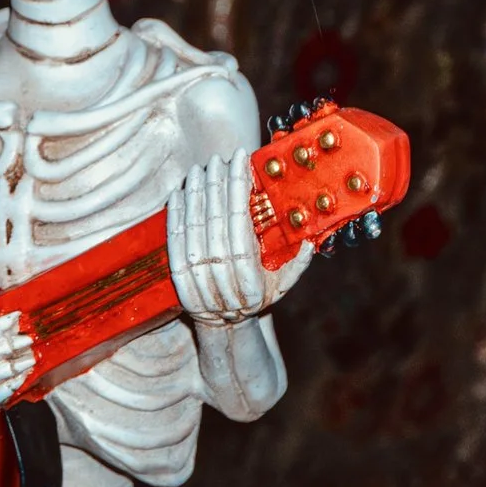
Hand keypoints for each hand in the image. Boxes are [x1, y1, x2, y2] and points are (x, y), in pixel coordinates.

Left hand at [167, 149, 313, 326]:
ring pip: (194, 229)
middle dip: (216, 186)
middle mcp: (223, 278)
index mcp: (251, 278)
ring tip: (198, 169)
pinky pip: (174, 241)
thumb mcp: (282, 286)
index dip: (238, 190)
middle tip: (217, 159)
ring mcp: (198, 279)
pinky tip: (178, 193)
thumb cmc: (258, 297)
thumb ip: (297, 265)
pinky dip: (175, 216)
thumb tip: (311, 242)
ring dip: (195, 195)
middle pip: (216, 222)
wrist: (225, 327)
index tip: (238, 162)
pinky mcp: (178, 278)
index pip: (241, 224)